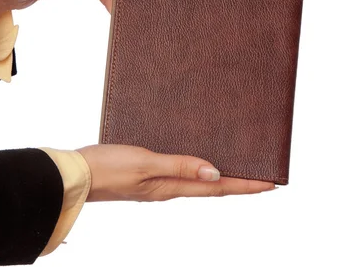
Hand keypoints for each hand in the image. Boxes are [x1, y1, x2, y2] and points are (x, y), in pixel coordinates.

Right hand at [76, 144, 275, 201]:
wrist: (75, 174)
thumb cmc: (106, 168)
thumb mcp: (145, 164)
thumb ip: (179, 166)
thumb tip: (214, 171)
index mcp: (170, 187)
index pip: (216, 187)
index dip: (244, 185)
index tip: (270, 184)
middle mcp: (167, 187)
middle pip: (211, 186)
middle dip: (238, 182)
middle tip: (261, 177)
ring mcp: (156, 182)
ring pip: (196, 179)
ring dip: (219, 175)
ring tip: (237, 168)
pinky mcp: (145, 174)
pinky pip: (179, 171)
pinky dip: (195, 167)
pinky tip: (196, 158)